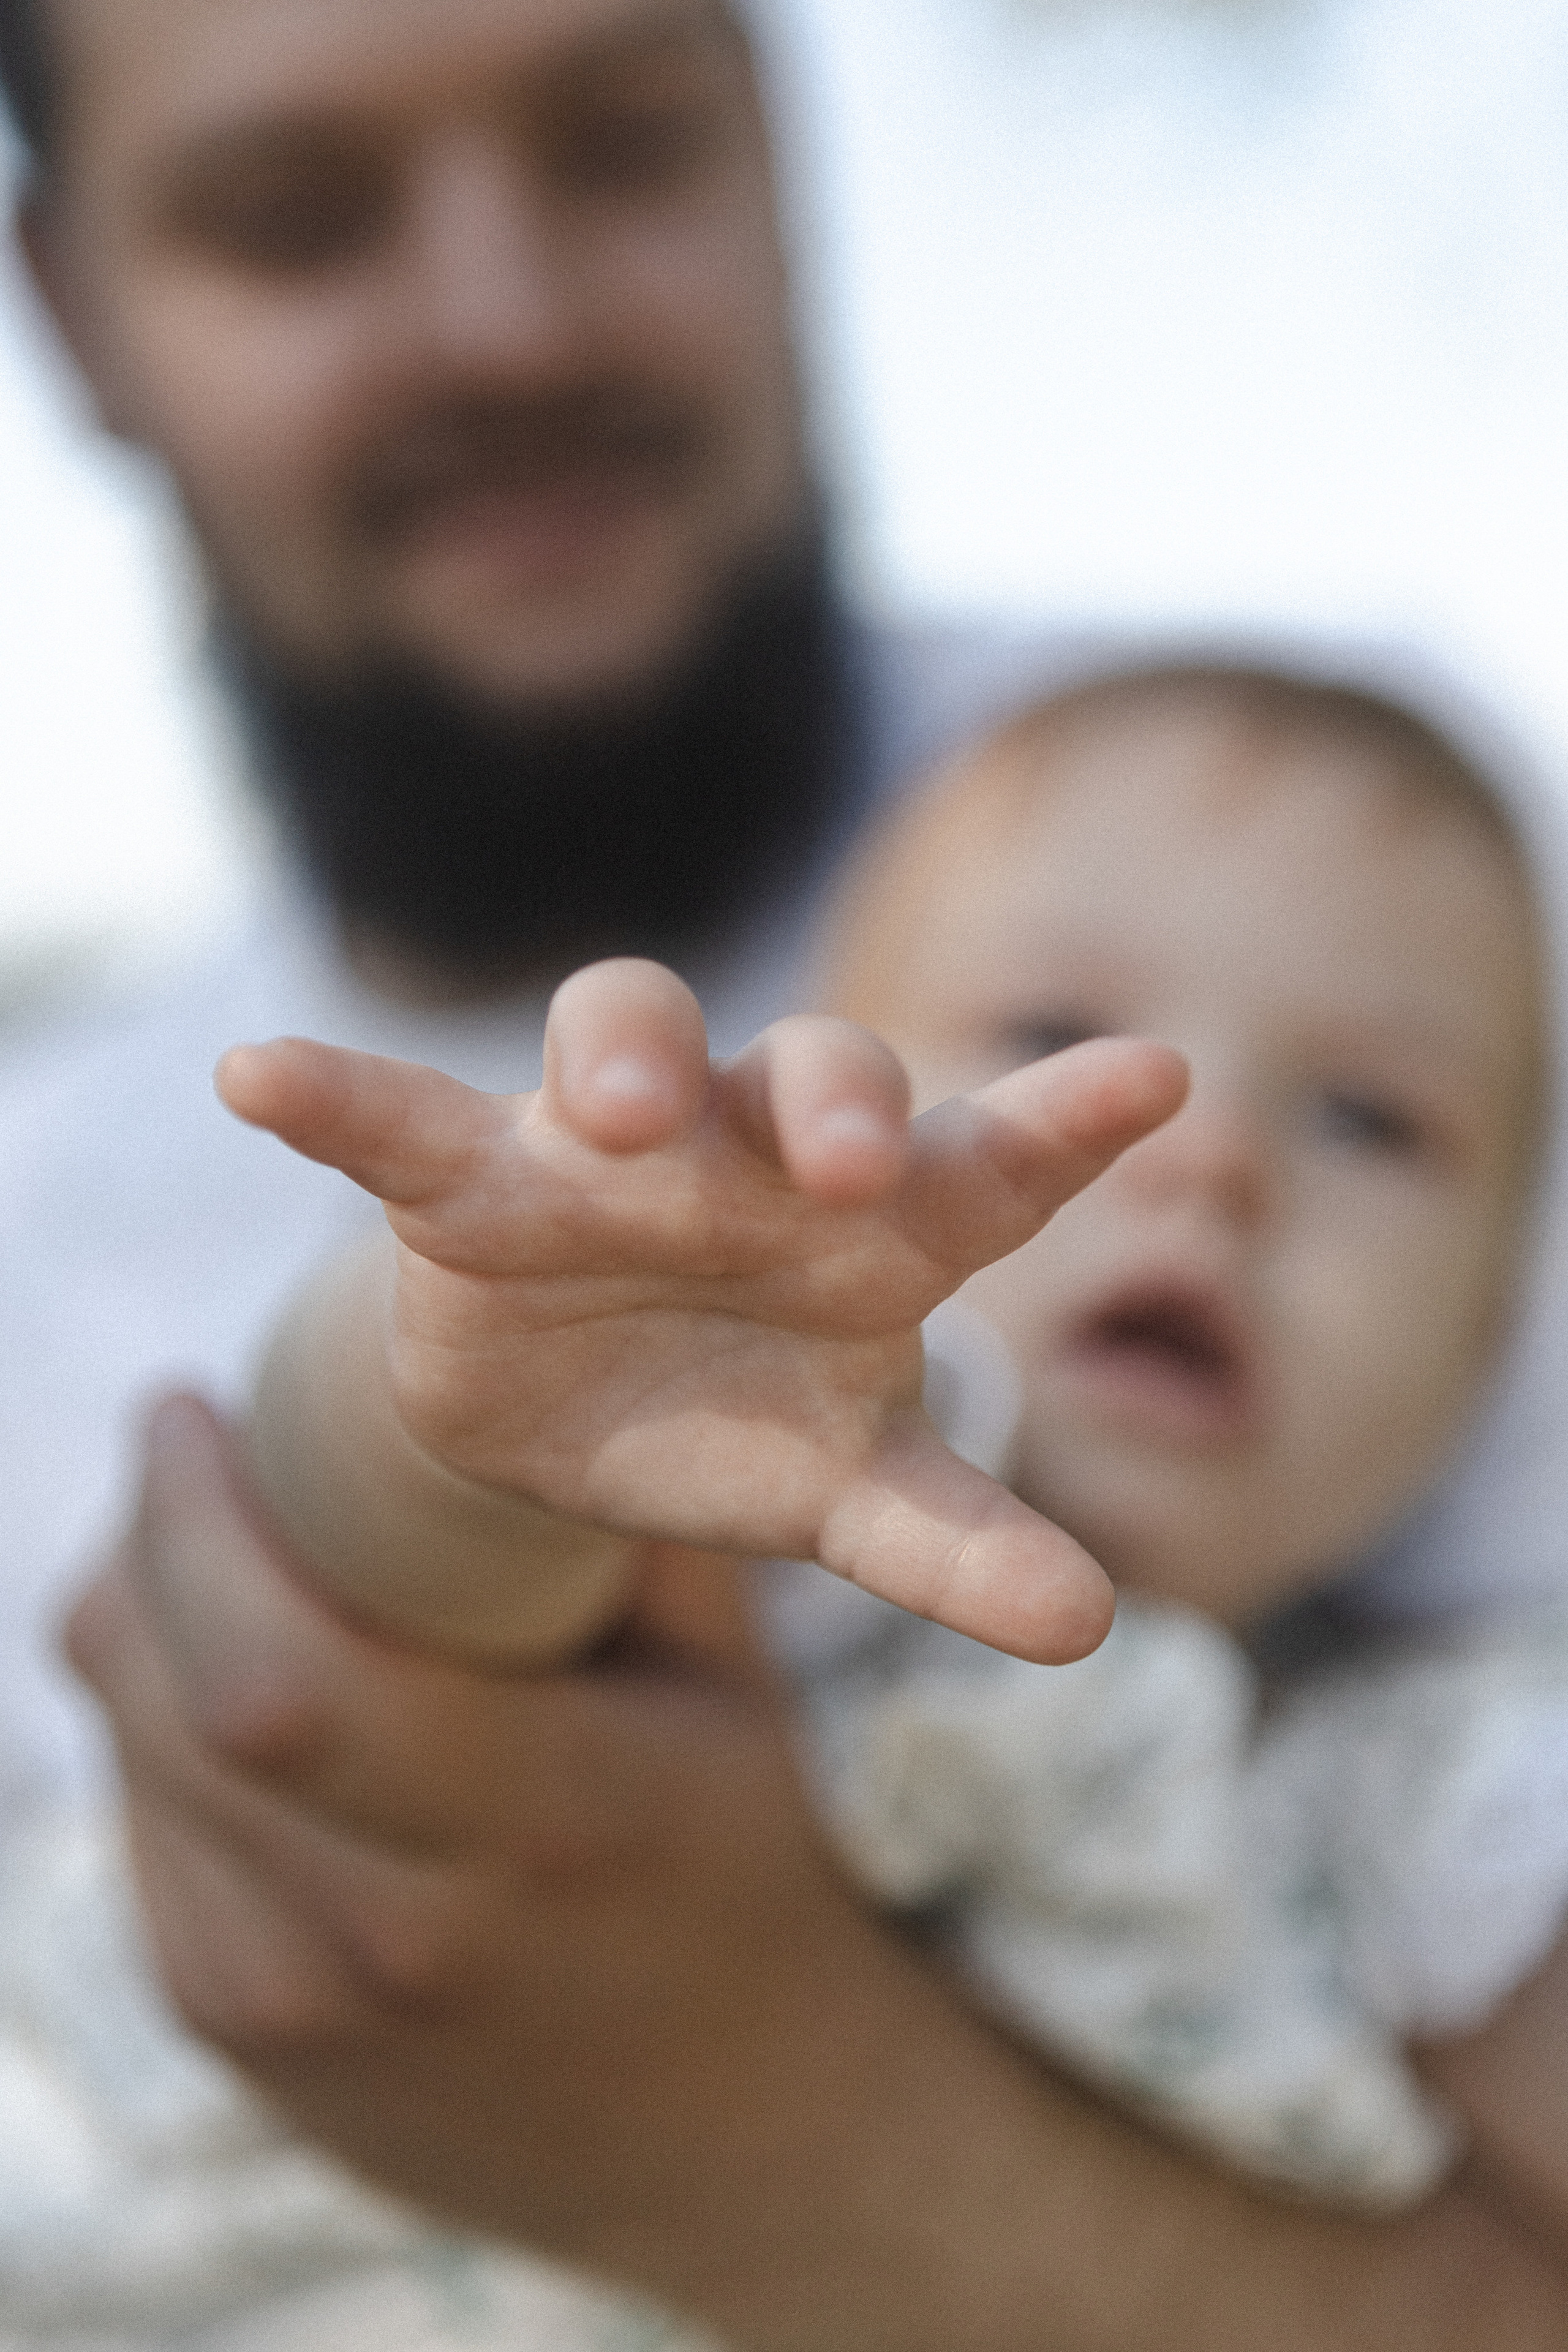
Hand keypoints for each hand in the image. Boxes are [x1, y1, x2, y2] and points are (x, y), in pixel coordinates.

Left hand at [65, 1400, 1567, 2351]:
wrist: (820, 2196)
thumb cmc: (814, 1907)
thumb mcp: (765, 1718)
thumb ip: (703, 1565)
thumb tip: (685, 1378)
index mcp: (506, 1833)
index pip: (265, 1658)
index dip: (196, 1511)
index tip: (188, 1384)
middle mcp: (382, 1946)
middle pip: (168, 1711)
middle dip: (137, 1560)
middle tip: (146, 1442)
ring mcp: (318, 2034)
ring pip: (143, 1802)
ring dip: (128, 1661)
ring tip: (145, 1545)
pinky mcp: (296, 2081)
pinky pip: (165, 1899)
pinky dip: (150, 1782)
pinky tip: (177, 1705)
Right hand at [219, 956, 1185, 1661]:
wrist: (579, 1407)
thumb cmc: (747, 1421)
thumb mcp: (854, 1492)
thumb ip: (958, 1545)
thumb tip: (1092, 1626)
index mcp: (880, 1224)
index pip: (992, 1157)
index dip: (1072, 1116)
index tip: (1164, 1078)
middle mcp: (757, 1153)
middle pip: (808, 1075)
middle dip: (830, 1099)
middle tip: (851, 1168)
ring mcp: (609, 1152)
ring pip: (627, 1038)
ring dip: (629, 1057)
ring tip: (616, 1114)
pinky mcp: (470, 1180)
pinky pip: (398, 1118)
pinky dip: (335, 1097)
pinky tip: (255, 1075)